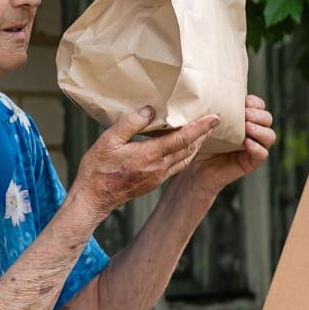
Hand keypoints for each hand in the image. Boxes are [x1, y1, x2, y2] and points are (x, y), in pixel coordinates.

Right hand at [73, 107, 218, 216]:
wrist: (94, 199)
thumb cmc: (98, 169)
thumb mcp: (108, 141)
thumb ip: (130, 124)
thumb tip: (150, 111)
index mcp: (149, 155)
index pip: (182, 138)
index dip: (200, 127)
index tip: (214, 117)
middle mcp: (159, 167)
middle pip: (189, 148)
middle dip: (203, 134)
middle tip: (213, 120)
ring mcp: (159, 176)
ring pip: (185, 158)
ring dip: (197, 144)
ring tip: (203, 132)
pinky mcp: (155, 182)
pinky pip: (178, 166)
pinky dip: (186, 154)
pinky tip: (185, 148)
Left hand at [184, 95, 276, 195]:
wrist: (195, 168)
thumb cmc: (199, 141)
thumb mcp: (206, 123)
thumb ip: (213, 111)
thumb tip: (211, 94)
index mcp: (244, 118)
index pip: (259, 106)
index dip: (255, 102)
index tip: (244, 101)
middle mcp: (252, 131)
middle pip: (268, 118)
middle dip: (258, 115)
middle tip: (246, 115)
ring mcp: (253, 147)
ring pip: (270, 136)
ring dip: (260, 130)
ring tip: (247, 127)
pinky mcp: (250, 162)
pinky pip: (262, 154)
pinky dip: (257, 148)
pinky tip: (246, 143)